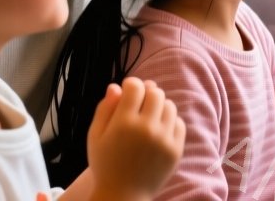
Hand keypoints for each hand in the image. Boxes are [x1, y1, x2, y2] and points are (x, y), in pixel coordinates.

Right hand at [86, 77, 184, 200]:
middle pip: (155, 93)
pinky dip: (170, 122)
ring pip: (169, 106)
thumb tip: (116, 86)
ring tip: (149, 117)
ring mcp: (164, 139)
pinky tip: (159, 129)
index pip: (135, 87)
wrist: (123, 195)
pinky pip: (179, 123)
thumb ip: (105, 109)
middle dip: (146, 93)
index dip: (131, 85)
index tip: (128, 92)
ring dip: (159, 106)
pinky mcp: (176, 150)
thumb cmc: (105, 164)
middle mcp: (147, 128)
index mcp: (124, 123)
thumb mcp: (95, 136)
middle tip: (139, 103)